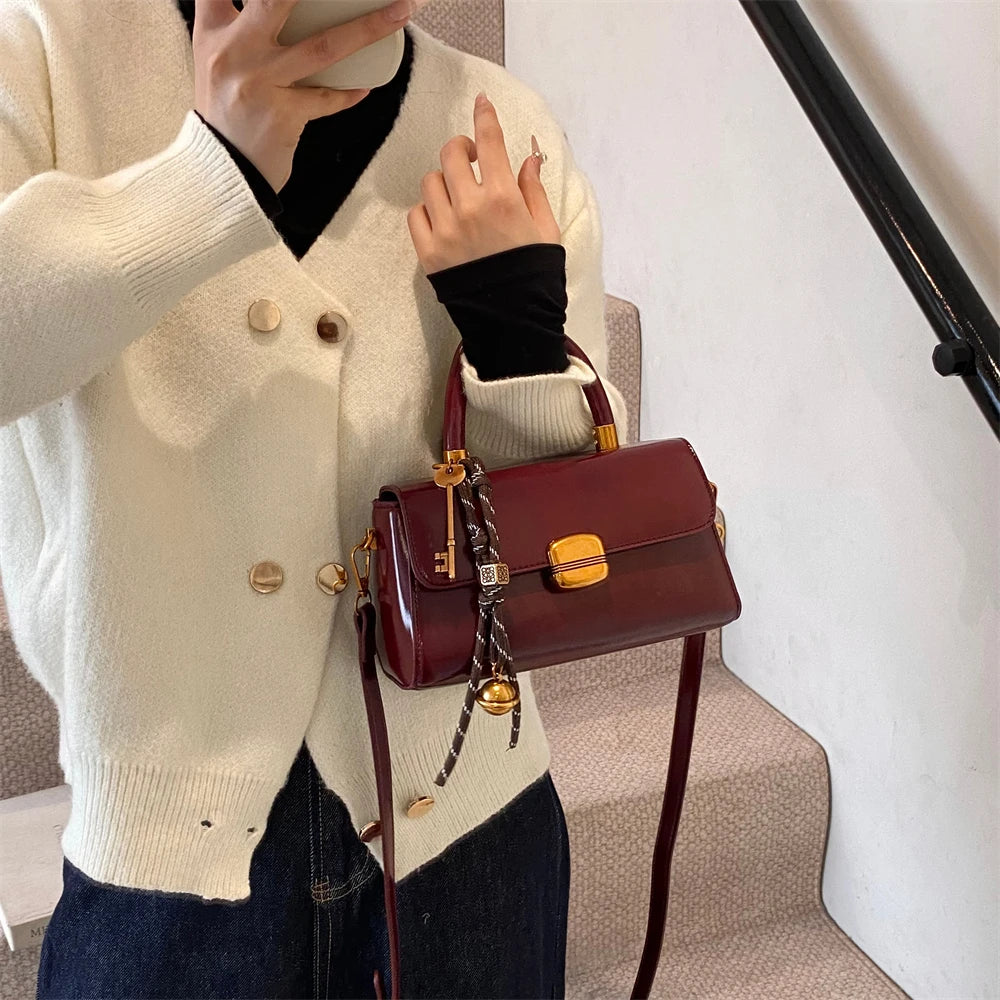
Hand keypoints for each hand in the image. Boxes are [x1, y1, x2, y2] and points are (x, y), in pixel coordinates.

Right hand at [193, 0, 418, 194]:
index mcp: (213, 32)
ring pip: (323, 46)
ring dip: (368, 28)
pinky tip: (366, 86)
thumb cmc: (225, 114)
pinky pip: (327, 98)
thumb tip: (274, 6)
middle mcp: (234, 52)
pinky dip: (349, 92)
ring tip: (399, 13)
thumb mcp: (215, 64)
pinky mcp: (283, 115)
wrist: (220, 171)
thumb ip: (236, 29)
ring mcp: (260, 82)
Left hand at [407, 92, 562, 273]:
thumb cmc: (535, 278)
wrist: (513, 323)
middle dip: (460, 150)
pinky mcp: (429, 253)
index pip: (489, 142)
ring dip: (444, 183)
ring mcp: (446, 231)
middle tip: (470, 160)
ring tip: (458, 199)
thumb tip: (528, 159)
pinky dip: (428, 212)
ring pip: (431, 182)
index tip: (482, 103)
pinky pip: (417, 214)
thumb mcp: (546, 231)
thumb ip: (534, 191)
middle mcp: (471, 209)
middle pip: (450, 154)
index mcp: (504, 199)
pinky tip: (444, 222)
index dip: (484, 116)